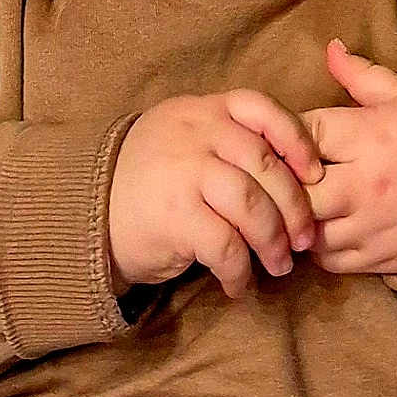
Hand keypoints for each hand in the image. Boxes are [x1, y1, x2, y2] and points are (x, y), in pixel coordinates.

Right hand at [108, 90, 321, 299]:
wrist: (81, 214)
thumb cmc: (147, 180)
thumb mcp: (184, 139)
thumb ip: (227, 140)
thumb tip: (293, 174)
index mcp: (205, 111)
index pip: (263, 110)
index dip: (297, 141)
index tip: (316, 174)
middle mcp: (198, 134)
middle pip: (266, 166)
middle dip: (295, 207)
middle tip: (304, 239)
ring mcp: (186, 173)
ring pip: (252, 207)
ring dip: (273, 242)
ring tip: (279, 266)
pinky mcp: (176, 217)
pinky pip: (226, 247)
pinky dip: (240, 271)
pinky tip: (239, 286)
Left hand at [301, 41, 396, 275]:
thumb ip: (362, 75)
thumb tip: (329, 48)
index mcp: (372, 135)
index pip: (304, 134)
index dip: (287, 135)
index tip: (285, 137)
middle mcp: (368, 183)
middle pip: (299, 191)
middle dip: (286, 184)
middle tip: (281, 177)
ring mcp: (375, 224)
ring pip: (311, 232)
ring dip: (299, 220)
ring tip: (299, 206)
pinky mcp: (384, 256)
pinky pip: (333, 262)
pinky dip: (320, 250)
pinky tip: (322, 231)